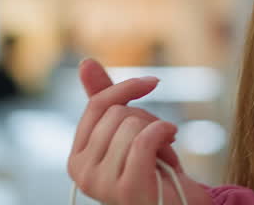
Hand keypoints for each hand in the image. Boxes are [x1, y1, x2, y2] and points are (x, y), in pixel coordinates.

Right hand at [67, 58, 210, 204]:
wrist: (177, 204)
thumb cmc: (153, 170)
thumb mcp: (129, 130)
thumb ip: (106, 99)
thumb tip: (85, 62)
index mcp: (76, 157)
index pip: (97, 104)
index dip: (127, 88)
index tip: (152, 82)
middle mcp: (82, 172)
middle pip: (117, 113)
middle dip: (147, 120)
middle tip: (158, 142)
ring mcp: (101, 183)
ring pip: (132, 125)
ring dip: (158, 134)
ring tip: (162, 154)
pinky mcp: (126, 188)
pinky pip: (144, 139)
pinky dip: (163, 133)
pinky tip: (171, 143)